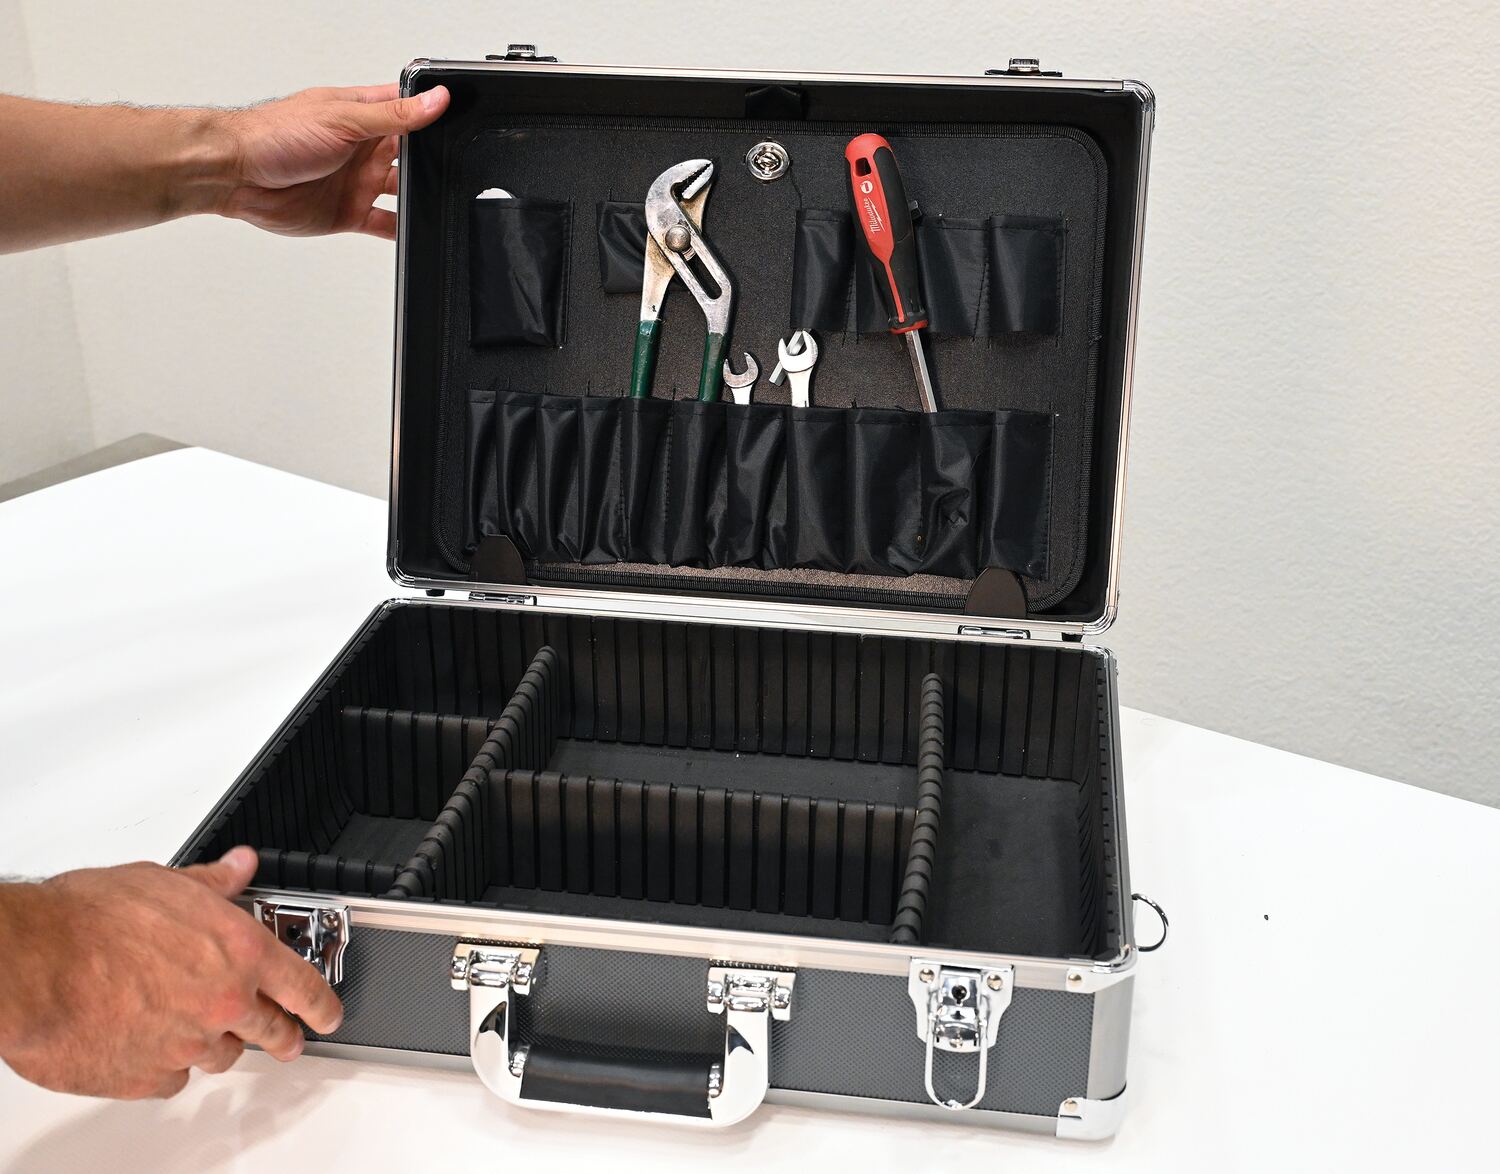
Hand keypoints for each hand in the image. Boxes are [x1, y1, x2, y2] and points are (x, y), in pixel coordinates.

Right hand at [0, 847, 342, 1098]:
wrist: (34, 963)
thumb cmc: (89, 919)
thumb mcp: (166, 883)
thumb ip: (214, 884)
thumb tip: (241, 866)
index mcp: (240, 952)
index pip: (304, 985)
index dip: (323, 1004)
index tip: (330, 1014)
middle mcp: (222, 1003)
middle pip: (273, 1032)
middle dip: (283, 1036)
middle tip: (286, 1039)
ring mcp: (186, 1045)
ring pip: (220, 1056)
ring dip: (216, 1044)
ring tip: (201, 1028)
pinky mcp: (145, 1078)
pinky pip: (171, 1079)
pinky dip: (167, 1065)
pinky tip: (154, 1046)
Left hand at [217, 83, 449, 239]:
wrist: (236, 175)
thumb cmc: (274, 134)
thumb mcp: (343, 118)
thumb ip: (393, 115)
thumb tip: (435, 100)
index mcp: (362, 115)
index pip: (408, 111)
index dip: (433, 114)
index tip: (457, 121)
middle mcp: (362, 148)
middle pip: (412, 155)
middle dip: (430, 162)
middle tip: (451, 169)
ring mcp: (356, 181)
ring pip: (402, 192)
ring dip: (419, 196)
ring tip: (436, 200)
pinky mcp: (348, 212)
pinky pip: (384, 224)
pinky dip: (402, 229)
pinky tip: (415, 230)